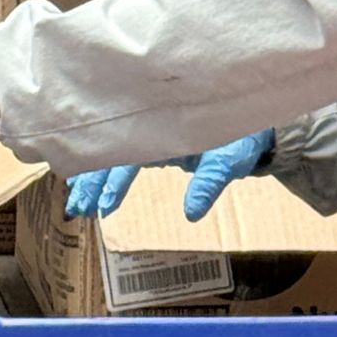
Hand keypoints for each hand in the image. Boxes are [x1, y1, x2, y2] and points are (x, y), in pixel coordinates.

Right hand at [66, 132, 273, 223]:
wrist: (258, 127)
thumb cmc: (246, 137)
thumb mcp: (231, 158)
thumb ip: (210, 181)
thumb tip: (191, 213)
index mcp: (165, 122)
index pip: (127, 150)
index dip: (111, 177)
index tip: (102, 204)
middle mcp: (152, 125)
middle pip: (111, 150)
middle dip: (91, 179)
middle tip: (77, 209)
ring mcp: (151, 134)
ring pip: (112, 153)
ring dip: (93, 179)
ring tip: (77, 205)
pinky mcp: (155, 143)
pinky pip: (123, 156)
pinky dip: (105, 173)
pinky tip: (92, 190)